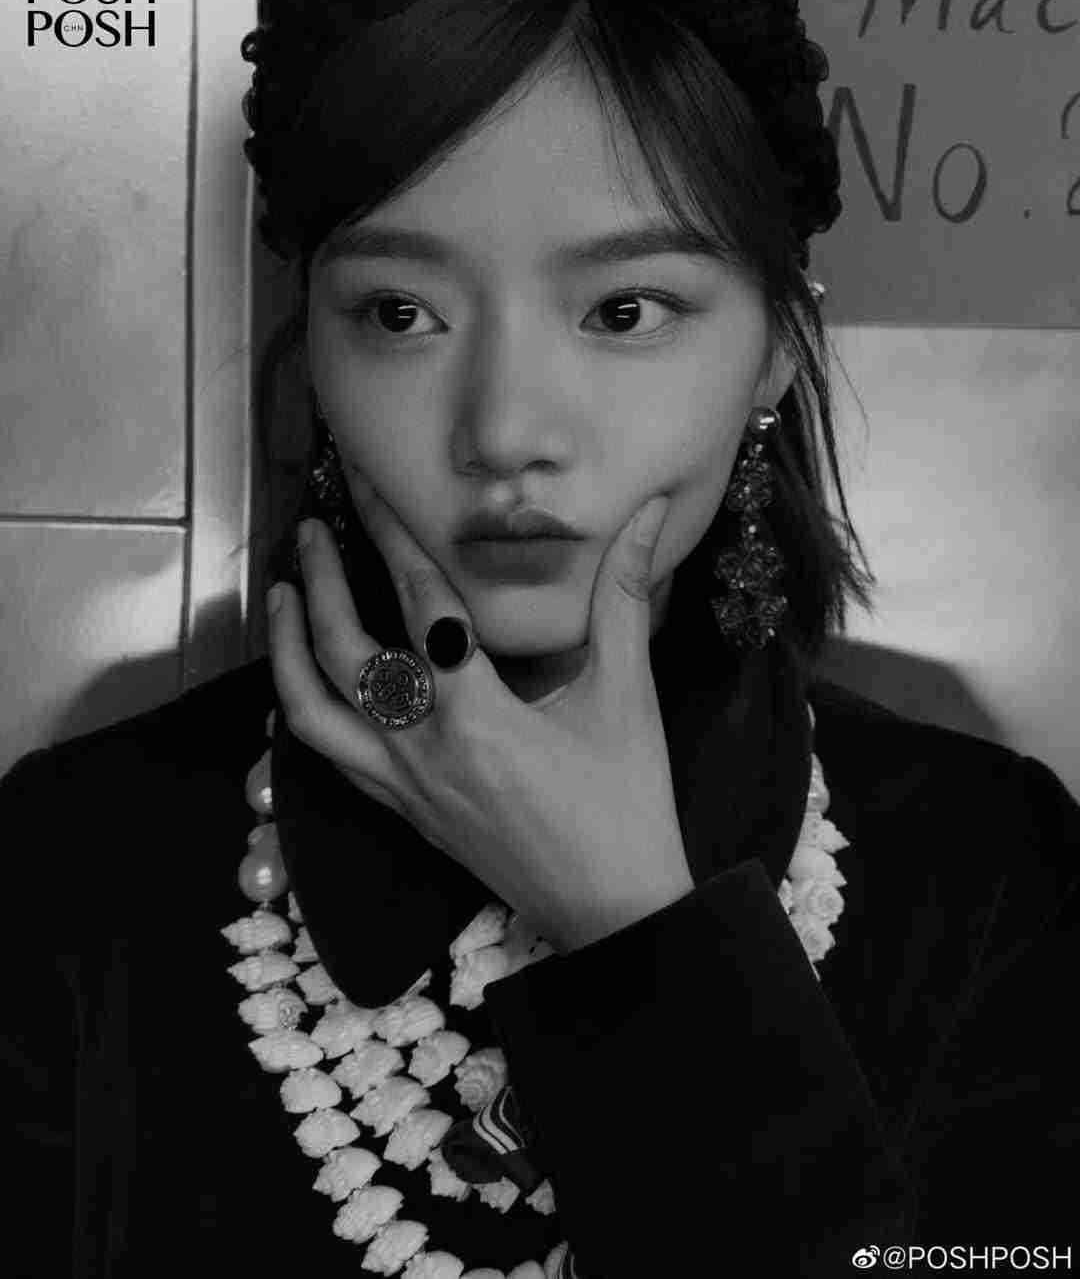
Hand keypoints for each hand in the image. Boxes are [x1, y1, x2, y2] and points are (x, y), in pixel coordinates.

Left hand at [266, 484, 693, 951]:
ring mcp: (404, 787)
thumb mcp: (627, 697)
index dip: (389, 534)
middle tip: (313, 530)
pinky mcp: (402, 813)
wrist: (612, 910)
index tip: (363, 487)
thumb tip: (645, 517)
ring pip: (313, 713)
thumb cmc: (625, 806)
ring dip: (288, 651)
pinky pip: (331, 758)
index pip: (418, 602)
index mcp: (475, 716)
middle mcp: (422, 750)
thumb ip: (626, 599)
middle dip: (320, 582)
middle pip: (343, 654)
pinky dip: (309, 711)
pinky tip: (310, 682)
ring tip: (283, 597)